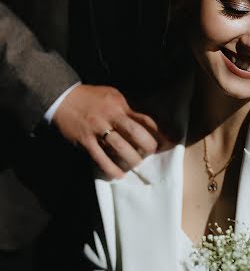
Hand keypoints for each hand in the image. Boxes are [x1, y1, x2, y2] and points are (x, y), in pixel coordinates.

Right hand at [53, 84, 167, 178]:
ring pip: (120, 148)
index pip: (144, 119)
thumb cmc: (90, 97)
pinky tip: (118, 174)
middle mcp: (110, 115)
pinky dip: (111, 169)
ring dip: (131, 159)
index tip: (167, 142)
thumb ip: (127, 108)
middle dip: (147, 147)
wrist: (61, 98)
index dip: (158, 132)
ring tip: (135, 164)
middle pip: (135, 133)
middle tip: (150, 154)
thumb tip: (146, 124)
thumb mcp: (112, 96)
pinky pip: (101, 158)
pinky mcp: (85, 140)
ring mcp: (97, 128)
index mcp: (120, 105)